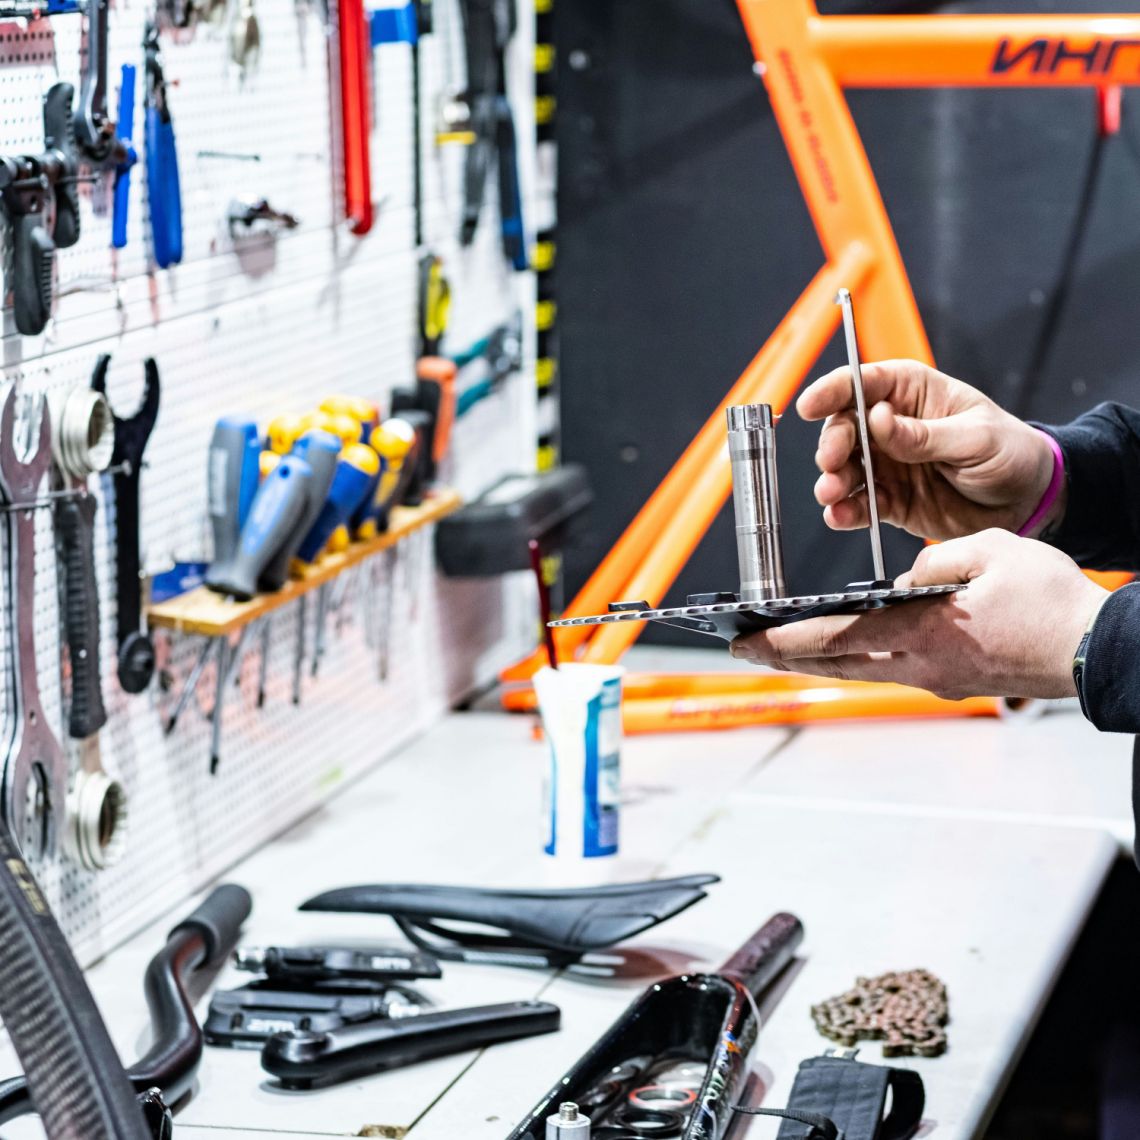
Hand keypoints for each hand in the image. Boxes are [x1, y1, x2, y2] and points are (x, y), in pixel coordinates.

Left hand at [730, 530, 1106, 699]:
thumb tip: (904, 579)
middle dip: (782, 657)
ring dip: (812, 659)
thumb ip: (935, 559)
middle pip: (833, 664)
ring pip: (855, 671)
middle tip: (743, 650)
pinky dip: (850, 659)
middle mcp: (920, 666)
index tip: (747, 640)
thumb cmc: (1051, 603)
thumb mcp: (991, 552)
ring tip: (778, 647)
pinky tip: (838, 648)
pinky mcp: (948, 681)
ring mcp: (933, 679)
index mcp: (922, 633)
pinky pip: (884, 671)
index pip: (834, 639)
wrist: (1095, 649)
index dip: (784, 640)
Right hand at [798, 359, 1062, 540]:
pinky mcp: (890, 500)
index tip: (810, 406)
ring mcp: (888, 465)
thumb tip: (878, 420)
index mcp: (912, 393)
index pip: (863, 383)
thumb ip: (924, 435)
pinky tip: (840, 515)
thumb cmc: (1011, 452)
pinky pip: (858, 504)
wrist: (1029, 501)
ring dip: (832, 481)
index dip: (832, 391)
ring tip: (832, 494)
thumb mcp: (976, 438)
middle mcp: (891, 427)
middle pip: (844, 428)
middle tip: (832, 463)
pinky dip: (845, 511)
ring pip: (844, 468)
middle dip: (832, 445)